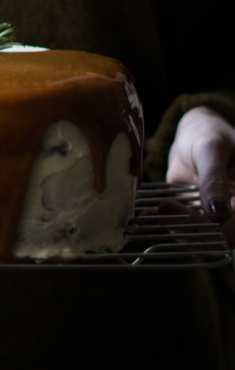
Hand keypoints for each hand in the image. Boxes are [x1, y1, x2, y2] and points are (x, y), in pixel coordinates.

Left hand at [164, 106, 234, 246]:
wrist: (195, 133)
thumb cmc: (208, 133)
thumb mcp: (211, 149)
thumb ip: (214, 179)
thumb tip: (217, 212)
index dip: (215, 228)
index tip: (187, 217)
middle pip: (220, 236)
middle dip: (190, 228)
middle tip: (164, 208)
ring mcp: (219, 215)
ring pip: (202, 236)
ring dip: (176, 228)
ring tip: (152, 213)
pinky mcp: (200, 215)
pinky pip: (187, 227)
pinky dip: (169, 223)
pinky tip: (150, 215)